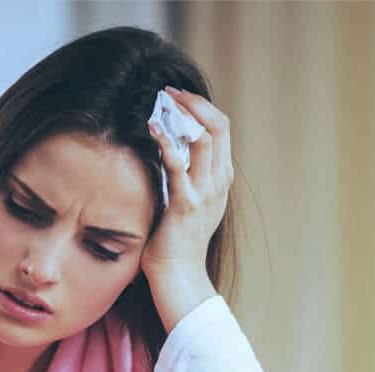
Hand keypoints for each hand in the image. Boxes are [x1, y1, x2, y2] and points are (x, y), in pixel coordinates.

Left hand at [141, 86, 234, 279]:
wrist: (179, 277)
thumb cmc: (175, 243)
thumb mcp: (187, 203)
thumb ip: (184, 178)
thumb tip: (167, 153)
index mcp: (220, 180)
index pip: (221, 131)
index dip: (203, 108)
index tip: (179, 97)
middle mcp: (218, 183)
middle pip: (219, 127)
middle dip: (195, 103)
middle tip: (170, 91)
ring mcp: (205, 193)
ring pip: (206, 139)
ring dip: (183, 114)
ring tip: (162, 101)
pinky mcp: (186, 204)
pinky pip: (178, 166)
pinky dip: (166, 142)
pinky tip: (152, 128)